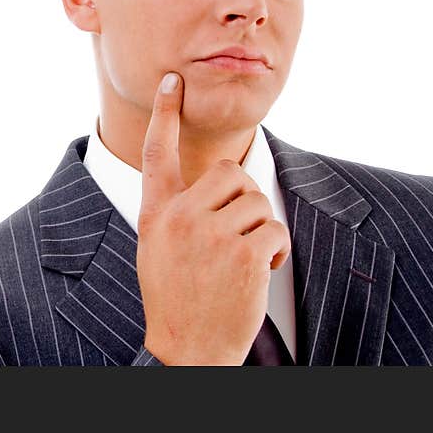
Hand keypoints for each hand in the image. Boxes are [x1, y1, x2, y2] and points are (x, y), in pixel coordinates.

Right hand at [136, 72, 291, 365]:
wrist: (187, 350)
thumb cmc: (176, 298)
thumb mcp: (157, 249)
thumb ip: (177, 212)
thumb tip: (216, 184)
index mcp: (157, 214)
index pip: (157, 153)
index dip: (164, 114)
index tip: (171, 82)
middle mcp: (180, 218)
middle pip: (230, 172)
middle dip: (244, 198)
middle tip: (238, 231)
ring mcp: (211, 235)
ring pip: (257, 200)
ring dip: (261, 227)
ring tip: (245, 258)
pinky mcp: (243, 254)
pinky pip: (274, 228)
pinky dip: (275, 250)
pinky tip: (259, 271)